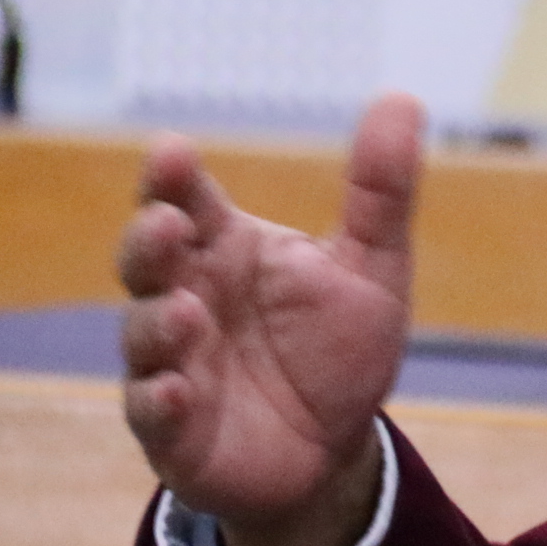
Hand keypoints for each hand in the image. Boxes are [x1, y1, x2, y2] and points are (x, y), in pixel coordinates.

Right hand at [117, 94, 422, 545]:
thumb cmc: (337, 349)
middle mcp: (187, 298)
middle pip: (147, 259)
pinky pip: (151, 410)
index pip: (186, 200)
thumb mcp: (373, 268)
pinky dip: (159, 399)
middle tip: (168, 224)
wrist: (334, 449)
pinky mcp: (172, 428)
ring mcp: (172, 363)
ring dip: (159, 322)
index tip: (173, 151)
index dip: (172, 176)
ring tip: (189, 312)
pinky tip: (178, 390)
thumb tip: (402, 96)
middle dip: (148, 240)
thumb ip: (379, 191)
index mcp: (227, 250)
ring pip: (144, 335)